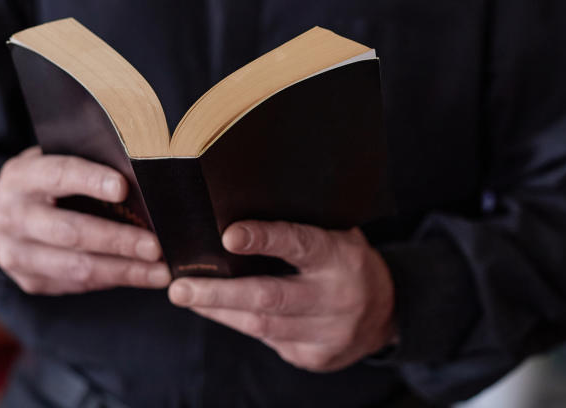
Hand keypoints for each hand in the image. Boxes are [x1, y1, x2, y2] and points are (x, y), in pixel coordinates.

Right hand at [0, 147, 170, 293]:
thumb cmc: (41, 183)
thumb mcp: (50, 162)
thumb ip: (84, 164)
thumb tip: (138, 173)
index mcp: (21, 178)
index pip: (58, 175)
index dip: (91, 181)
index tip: (124, 189)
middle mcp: (14, 217)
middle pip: (70, 231)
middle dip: (118, 240)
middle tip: (156, 246)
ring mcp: (17, 254)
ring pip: (76, 267)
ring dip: (124, 271)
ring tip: (160, 272)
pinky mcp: (29, 280)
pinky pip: (77, 283)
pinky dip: (112, 279)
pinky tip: (139, 276)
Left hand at [168, 221, 395, 371]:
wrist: (386, 312)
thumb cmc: (346, 260)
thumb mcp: (337, 233)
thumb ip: (301, 224)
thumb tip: (240, 207)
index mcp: (340, 257)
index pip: (299, 244)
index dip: (263, 238)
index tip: (228, 236)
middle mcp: (336, 297)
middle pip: (268, 297)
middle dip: (218, 292)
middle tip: (179, 286)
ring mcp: (326, 333)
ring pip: (260, 325)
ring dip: (218, 310)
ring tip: (185, 296)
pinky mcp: (313, 357)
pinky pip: (266, 340)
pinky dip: (237, 322)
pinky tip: (216, 309)